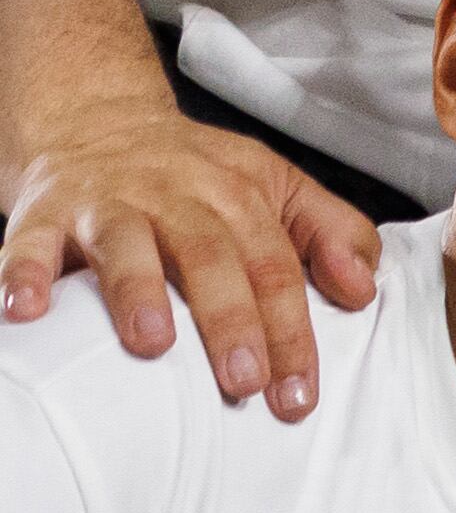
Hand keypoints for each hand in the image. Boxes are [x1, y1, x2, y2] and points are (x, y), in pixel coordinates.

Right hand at [0, 99, 381, 418]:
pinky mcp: (44, 211)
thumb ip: (331, 232)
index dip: (292, 328)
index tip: (300, 390)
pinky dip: (23, 273)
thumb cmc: (197, 175)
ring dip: (138, 292)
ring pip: (126, 244)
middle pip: (210, 256)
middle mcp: (175, 193)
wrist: (100, 122)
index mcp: (238, 192)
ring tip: (154, 346)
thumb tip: (364, 291)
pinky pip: (28, 241)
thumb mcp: (276, 187)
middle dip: (232, 322)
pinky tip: (26, 311)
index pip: (275, 264)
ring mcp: (108, 201)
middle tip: (247, 384)